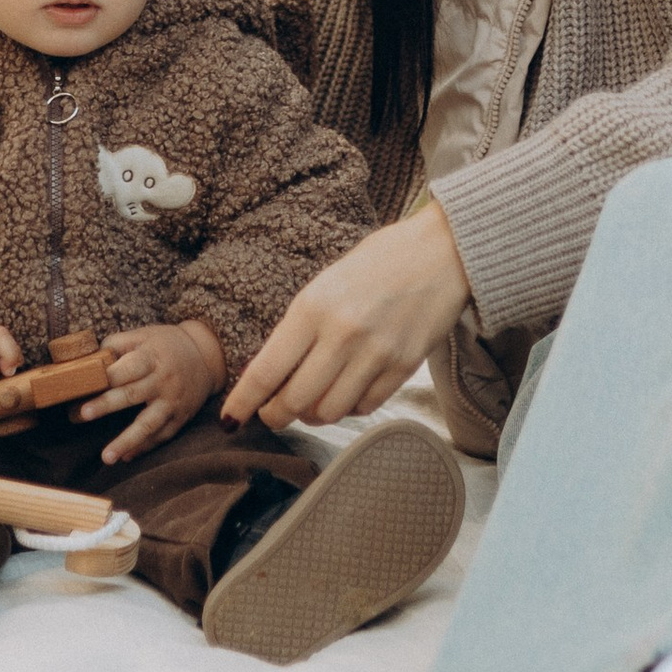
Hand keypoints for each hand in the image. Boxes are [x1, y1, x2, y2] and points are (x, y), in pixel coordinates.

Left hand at [78, 319, 225, 464]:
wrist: (205, 356)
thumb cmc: (166, 345)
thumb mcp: (145, 335)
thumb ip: (117, 345)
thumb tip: (89, 360)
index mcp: (153, 357)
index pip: (129, 367)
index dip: (107, 376)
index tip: (84, 384)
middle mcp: (164, 381)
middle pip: (133, 395)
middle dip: (107, 405)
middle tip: (83, 414)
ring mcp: (172, 402)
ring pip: (148, 424)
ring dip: (127, 441)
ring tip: (106, 457)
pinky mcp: (180, 418)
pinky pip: (161, 436)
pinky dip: (143, 448)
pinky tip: (126, 457)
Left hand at [222, 206, 470, 431]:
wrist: (442, 253)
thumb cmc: (379, 262)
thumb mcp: (326, 283)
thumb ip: (301, 327)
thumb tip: (273, 374)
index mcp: (314, 307)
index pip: (267, 370)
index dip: (244, 402)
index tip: (229, 418)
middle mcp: (342, 335)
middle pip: (294, 402)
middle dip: (275, 415)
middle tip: (271, 413)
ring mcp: (375, 355)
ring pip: (328, 412)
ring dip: (312, 415)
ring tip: (310, 402)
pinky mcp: (402, 369)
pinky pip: (363, 409)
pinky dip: (347, 409)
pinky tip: (345, 392)